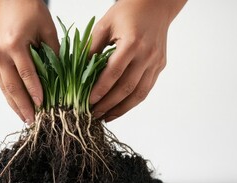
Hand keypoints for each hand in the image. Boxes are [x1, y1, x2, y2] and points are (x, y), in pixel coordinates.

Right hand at [0, 0, 58, 124]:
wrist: (8, 1)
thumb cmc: (30, 11)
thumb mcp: (47, 30)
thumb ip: (53, 54)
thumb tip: (59, 80)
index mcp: (14, 45)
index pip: (27, 75)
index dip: (36, 93)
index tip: (44, 108)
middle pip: (12, 87)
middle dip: (23, 107)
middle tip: (33, 122)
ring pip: (4, 88)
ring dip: (15, 105)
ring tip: (26, 119)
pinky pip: (1, 81)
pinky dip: (10, 94)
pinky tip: (18, 105)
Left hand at [89, 0, 186, 121]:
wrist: (156, 4)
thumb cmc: (128, 10)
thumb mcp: (104, 24)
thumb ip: (91, 48)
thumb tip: (77, 71)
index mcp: (132, 43)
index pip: (113, 73)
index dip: (100, 90)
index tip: (87, 102)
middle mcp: (147, 55)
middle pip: (126, 88)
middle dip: (108, 105)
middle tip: (93, 115)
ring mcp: (156, 62)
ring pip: (139, 94)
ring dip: (122, 109)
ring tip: (106, 117)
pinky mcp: (160, 66)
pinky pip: (146, 89)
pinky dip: (132, 102)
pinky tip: (120, 108)